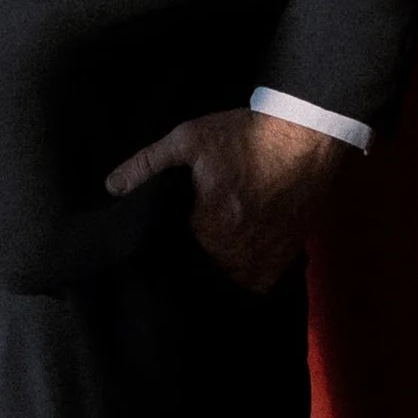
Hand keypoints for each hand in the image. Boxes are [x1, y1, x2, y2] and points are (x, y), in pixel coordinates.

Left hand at [105, 105, 345, 291]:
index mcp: (207, 229)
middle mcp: (236, 254)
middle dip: (189, 266)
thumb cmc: (245, 136)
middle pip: (201, 275)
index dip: (162, 253)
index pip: (173, 258)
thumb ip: (146, 165)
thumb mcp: (189, 140)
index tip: (159, 245)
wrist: (305, 135)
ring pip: (229, 283)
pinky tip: (235, 259)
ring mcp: (265, 260)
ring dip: (217, 274)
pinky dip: (244, 275)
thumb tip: (111, 188)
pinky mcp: (285, 258)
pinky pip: (256, 283)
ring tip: (208, 257)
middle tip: (184, 250)